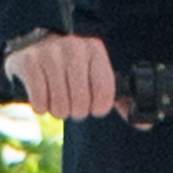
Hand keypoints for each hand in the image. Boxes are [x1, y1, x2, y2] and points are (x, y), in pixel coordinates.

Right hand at [4, 32, 122, 124]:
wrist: (32, 47)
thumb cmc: (69, 68)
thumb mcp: (95, 76)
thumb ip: (119, 100)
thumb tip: (144, 125)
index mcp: (95, 49)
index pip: (105, 93)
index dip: (97, 108)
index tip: (91, 105)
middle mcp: (74, 47)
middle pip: (81, 103)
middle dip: (75, 111)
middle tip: (69, 101)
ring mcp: (49, 53)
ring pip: (59, 105)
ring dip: (57, 110)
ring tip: (54, 96)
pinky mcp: (29, 62)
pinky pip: (39, 102)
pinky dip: (40, 106)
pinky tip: (41, 93)